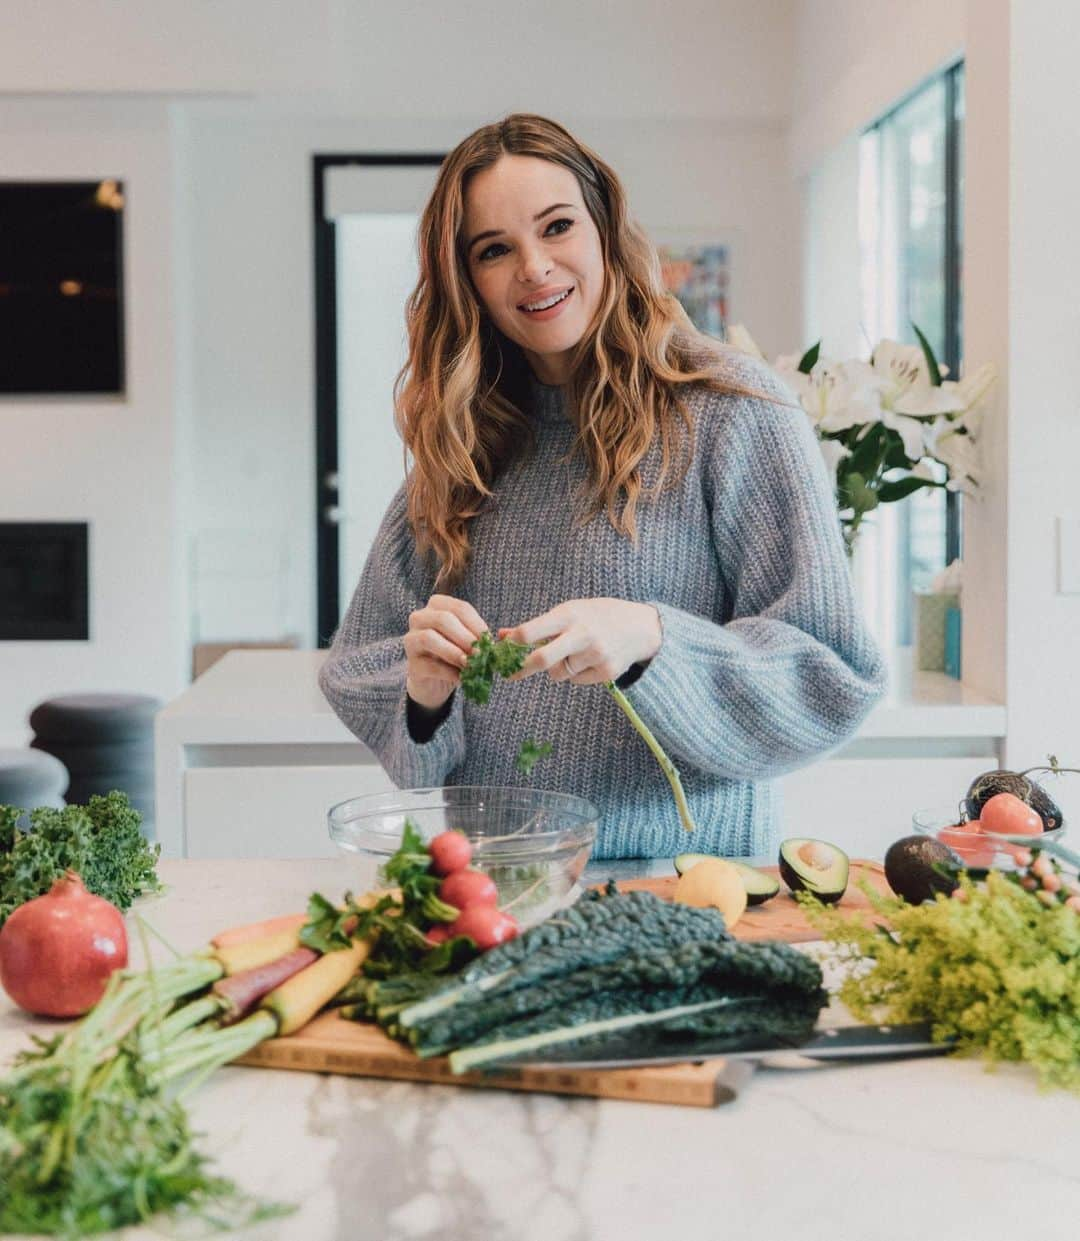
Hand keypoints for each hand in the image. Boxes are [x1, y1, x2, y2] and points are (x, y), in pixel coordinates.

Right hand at [404, 594, 487, 709]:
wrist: (434, 680)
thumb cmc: (453, 653)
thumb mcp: (466, 640)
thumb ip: (476, 637)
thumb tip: (490, 643)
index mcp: (437, 606)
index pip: (460, 608)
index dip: (476, 624)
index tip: (488, 640)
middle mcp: (419, 618)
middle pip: (443, 619)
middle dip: (465, 637)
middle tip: (480, 652)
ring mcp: (411, 640)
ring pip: (429, 638)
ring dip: (453, 652)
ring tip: (470, 664)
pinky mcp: (411, 664)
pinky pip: (429, 665)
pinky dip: (448, 672)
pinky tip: (461, 678)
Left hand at [500, 598, 661, 686]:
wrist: (640, 627)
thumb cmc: (596, 616)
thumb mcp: (569, 611)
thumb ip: (537, 626)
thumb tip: (501, 636)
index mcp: (569, 614)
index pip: (530, 632)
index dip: (512, 644)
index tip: (501, 651)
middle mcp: (582, 634)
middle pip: (541, 660)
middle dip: (522, 669)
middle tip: (511, 673)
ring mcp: (596, 654)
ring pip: (558, 673)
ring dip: (557, 668)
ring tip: (573, 653)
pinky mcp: (606, 672)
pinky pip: (576, 680)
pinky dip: (576, 673)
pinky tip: (590, 659)